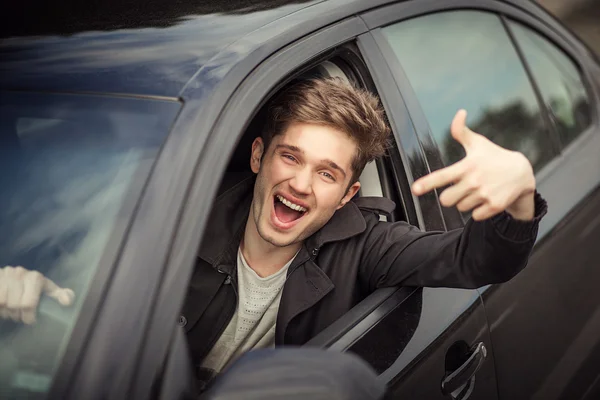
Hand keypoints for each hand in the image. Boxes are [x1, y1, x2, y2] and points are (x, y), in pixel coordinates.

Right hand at [0, 266, 74, 324]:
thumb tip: (68, 302)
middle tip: (18, 315)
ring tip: (10, 309)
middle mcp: (20, 273)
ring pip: (3, 303)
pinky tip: (2, 305)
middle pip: (15, 305)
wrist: (8, 276)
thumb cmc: (31, 286)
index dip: (29, 316)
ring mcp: (5, 274)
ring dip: (6, 311)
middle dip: (17, 314)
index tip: (30, 320)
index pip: (28, 304)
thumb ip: (58, 294)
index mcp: (35, 277)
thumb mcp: (46, 289)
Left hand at [411, 110, 535, 220]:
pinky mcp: (494, 206)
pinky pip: (475, 216)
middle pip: (446, 200)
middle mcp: (474, 181)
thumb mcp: (478, 143)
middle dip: (449, 196)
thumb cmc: (494, 157)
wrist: (522, 173)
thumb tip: (460, 112)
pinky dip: (478, 211)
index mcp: (466, 166)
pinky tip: (486, 199)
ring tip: (478, 190)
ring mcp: (484, 195)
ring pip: (461, 208)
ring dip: (466, 202)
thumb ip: (462, 131)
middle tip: (461, 188)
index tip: (415, 189)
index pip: (442, 176)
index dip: (427, 183)